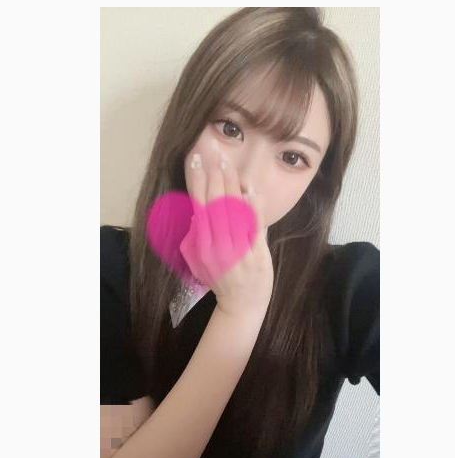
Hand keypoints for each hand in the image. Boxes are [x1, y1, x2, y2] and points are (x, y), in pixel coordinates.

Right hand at [179, 144, 273, 318]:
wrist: (241, 305)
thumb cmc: (220, 278)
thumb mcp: (198, 258)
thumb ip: (196, 234)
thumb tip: (196, 209)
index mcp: (200, 245)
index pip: (197, 205)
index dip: (196, 180)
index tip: (196, 159)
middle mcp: (215, 246)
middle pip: (214, 204)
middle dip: (214, 176)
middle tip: (215, 153)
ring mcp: (236, 250)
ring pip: (232, 211)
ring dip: (231, 185)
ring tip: (229, 164)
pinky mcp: (255, 254)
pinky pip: (254, 226)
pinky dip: (253, 206)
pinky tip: (251, 189)